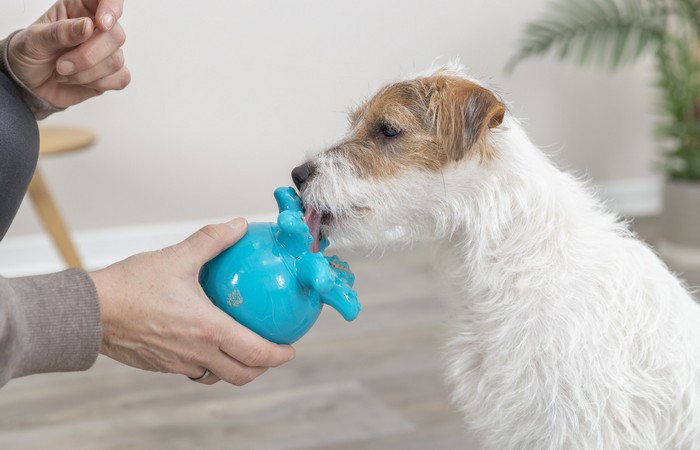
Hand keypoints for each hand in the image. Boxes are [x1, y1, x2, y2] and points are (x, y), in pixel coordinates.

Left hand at [6, 0, 129, 107]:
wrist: (29, 84)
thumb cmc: (30, 54)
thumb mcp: (34, 39)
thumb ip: (60, 32)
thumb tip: (88, 26)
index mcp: (79, 9)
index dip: (111, 7)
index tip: (102, 24)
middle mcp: (97, 28)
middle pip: (116, 35)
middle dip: (88, 55)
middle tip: (61, 65)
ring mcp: (107, 52)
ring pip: (116, 60)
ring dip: (86, 73)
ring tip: (62, 73)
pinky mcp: (111, 74)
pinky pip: (121, 78)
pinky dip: (97, 83)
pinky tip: (78, 81)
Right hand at [90, 218, 295, 385]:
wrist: (90, 311)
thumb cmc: (130, 285)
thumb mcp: (177, 257)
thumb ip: (212, 240)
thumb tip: (238, 225)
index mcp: (207, 329)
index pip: (255, 352)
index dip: (278, 356)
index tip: (290, 349)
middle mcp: (196, 352)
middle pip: (242, 374)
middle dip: (263, 368)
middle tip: (272, 353)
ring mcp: (178, 363)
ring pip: (217, 376)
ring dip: (235, 367)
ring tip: (242, 350)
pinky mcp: (161, 366)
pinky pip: (194, 371)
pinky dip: (209, 363)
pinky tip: (206, 343)